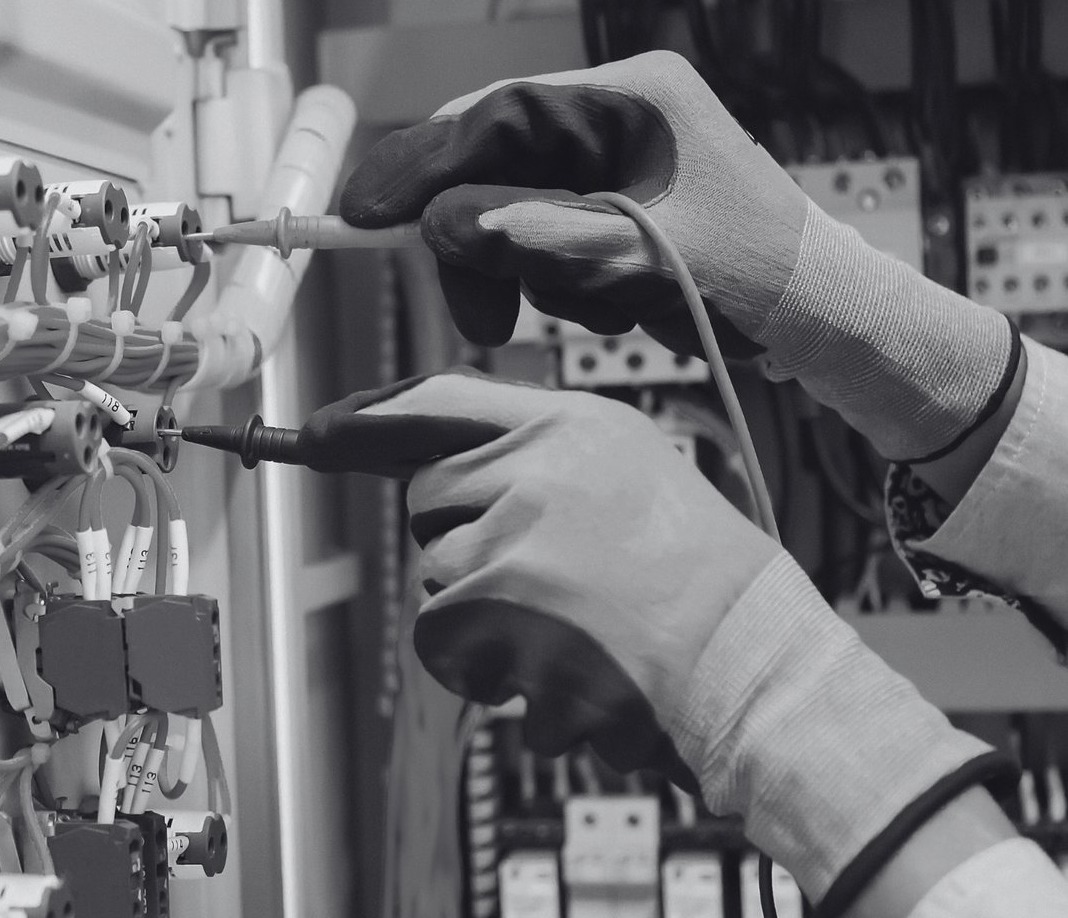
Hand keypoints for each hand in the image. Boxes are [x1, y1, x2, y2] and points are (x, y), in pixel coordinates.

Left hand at [303, 370, 1002, 905]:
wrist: (749, 664)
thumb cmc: (695, 576)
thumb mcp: (627, 471)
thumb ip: (536, 452)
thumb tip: (431, 461)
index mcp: (571, 425)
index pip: (441, 401)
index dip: (372, 418)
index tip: (318, 431)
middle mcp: (535, 472)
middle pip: (428, 504)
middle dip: (465, 546)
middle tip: (548, 577)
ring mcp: (515, 545)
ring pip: (433, 579)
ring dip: (479, 616)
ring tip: (566, 625)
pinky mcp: (501, 622)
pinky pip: (440, 644)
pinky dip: (480, 668)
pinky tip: (549, 667)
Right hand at [340, 51, 1016, 461]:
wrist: (830, 319)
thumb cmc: (761, 275)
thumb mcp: (642, 255)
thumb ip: (539, 234)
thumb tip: (445, 225)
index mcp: (631, 95)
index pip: (496, 114)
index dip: (422, 164)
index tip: (362, 213)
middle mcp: (616, 113)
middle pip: (494, 164)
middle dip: (484, 245)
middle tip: (484, 321)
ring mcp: (614, 159)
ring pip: (514, 209)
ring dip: (538, 276)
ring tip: (609, 312)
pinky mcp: (615, 204)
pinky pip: (547, 237)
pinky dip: (563, 283)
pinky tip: (620, 307)